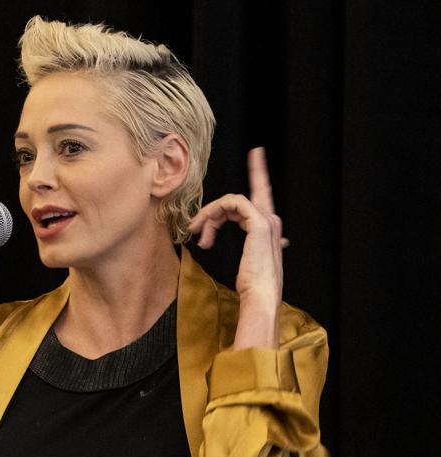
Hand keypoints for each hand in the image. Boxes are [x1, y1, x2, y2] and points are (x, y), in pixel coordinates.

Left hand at [188, 147, 285, 347]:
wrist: (261, 297)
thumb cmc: (252, 284)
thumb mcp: (247, 261)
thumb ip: (249, 246)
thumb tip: (238, 240)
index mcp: (268, 227)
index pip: (261, 194)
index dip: (259, 172)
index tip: (256, 153)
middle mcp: (270, 220)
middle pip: (236, 200)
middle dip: (211, 210)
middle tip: (193, 227)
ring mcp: (266, 220)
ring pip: (230, 201)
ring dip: (208, 216)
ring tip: (199, 236)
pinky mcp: (258, 223)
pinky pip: (233, 204)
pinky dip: (215, 214)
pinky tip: (206, 234)